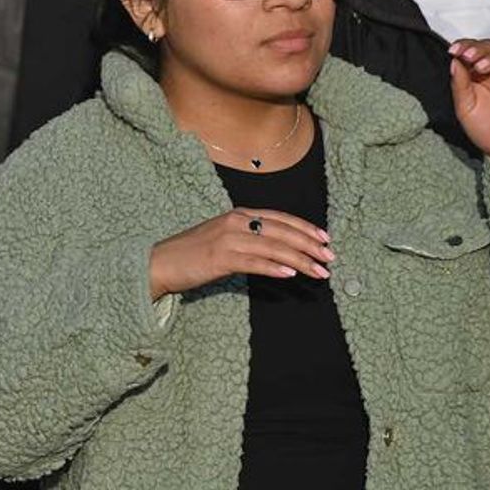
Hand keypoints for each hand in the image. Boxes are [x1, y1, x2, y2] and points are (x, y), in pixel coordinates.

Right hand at [149, 208, 334, 299]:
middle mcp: (235, 222)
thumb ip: (248, 237)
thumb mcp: (223, 237)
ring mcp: (228, 239)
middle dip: (309, 245)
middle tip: (330, 258)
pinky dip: (274, 267)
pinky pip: (254, 262)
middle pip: (282, 231)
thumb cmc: (192, 253)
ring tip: (319, 272)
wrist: (160, 262)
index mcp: (237, 214)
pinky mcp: (220, 258)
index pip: (280, 218)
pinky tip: (290, 274)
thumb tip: (279, 249)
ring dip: (300, 260)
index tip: (325, 239)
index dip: (305, 228)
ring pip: (273, 247)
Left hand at [448, 39, 489, 180]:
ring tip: (480, 66)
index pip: (472, 51)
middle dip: (477, 48)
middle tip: (466, 55)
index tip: (453, 50)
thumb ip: (460, 85)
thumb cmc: (486, 130)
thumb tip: (454, 62)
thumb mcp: (465, 108)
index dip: (464, 46)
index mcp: (479, 74)